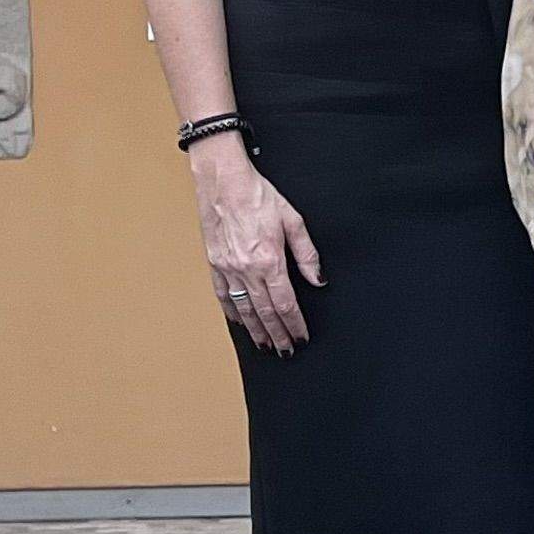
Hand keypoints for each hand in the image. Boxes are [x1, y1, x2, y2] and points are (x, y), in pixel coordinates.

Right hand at [194, 138, 320, 353]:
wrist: (223, 181)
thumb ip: (307, 254)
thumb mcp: (293, 220)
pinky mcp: (214, 263)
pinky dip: (233, 312)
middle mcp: (246, 269)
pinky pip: (223, 295)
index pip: (285, 303)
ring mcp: (227, 268)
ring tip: (264, 345)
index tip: (302, 337)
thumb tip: (318, 279)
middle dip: (277, 334)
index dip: (294, 324)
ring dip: (255, 330)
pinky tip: (240, 322)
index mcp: (269, 260)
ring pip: (244, 308)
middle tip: (285, 351)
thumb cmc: (258, 195)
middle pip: (265, 312)